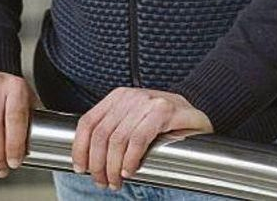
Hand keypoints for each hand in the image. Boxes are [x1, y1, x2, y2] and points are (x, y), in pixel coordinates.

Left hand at [72, 88, 211, 189]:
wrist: (196, 116)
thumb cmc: (164, 123)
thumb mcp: (133, 121)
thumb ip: (112, 131)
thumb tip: (87, 157)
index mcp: (119, 97)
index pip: (88, 122)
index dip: (80, 149)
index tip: (81, 167)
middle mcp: (132, 96)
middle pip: (102, 134)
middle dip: (98, 164)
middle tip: (102, 181)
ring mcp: (150, 102)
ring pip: (118, 140)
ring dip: (113, 167)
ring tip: (117, 180)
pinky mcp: (166, 111)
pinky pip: (139, 139)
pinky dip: (131, 158)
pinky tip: (131, 169)